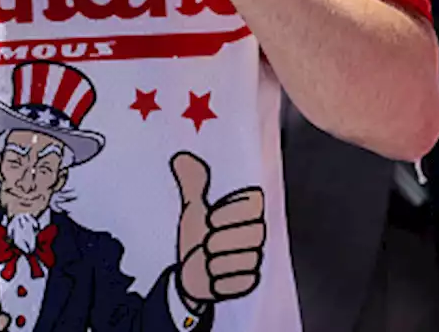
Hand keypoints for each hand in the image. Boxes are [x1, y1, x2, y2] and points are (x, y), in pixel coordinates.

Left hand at [171, 152, 264, 306]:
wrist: (192, 275)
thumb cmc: (195, 238)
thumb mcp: (193, 210)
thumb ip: (193, 184)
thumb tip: (182, 157)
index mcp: (245, 210)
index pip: (253, 204)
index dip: (229, 213)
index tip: (211, 219)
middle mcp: (256, 233)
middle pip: (251, 234)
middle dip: (219, 240)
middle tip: (207, 241)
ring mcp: (255, 258)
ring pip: (241, 259)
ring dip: (215, 262)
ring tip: (208, 258)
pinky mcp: (251, 282)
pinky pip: (237, 281)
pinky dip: (218, 280)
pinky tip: (212, 275)